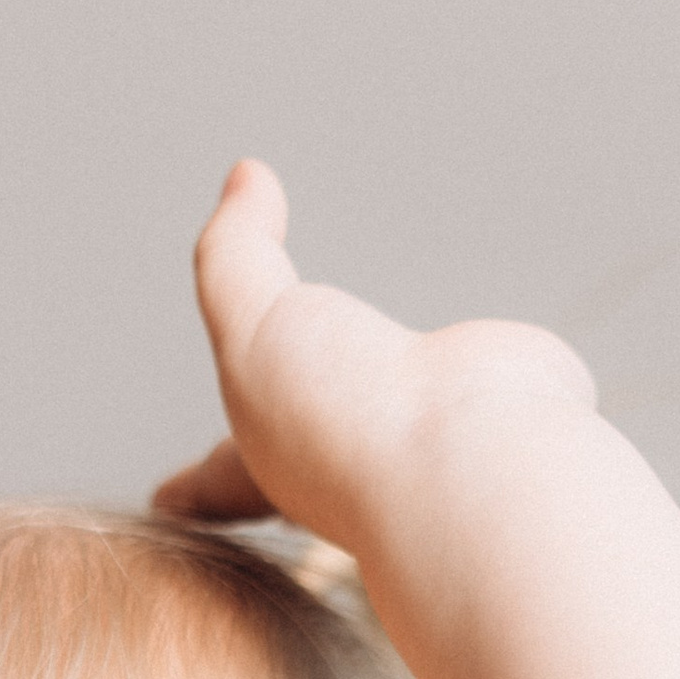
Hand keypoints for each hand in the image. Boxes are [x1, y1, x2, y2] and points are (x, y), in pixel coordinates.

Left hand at [152, 160, 588, 547]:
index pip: (220, 474)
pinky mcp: (509, 411)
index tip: (168, 502)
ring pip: (412, 422)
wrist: (466, 460)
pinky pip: (499, 388)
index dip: (197, 485)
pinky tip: (511, 372)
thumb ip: (236, 251)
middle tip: (277, 462)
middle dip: (295, 467)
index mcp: (282, 462)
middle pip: (315, 463)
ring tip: (400, 402)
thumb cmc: (346, 416)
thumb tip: (247, 176)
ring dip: (410, 416)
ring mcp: (438, 440)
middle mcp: (360, 464)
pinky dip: (507, 377)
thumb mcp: (251, 323)